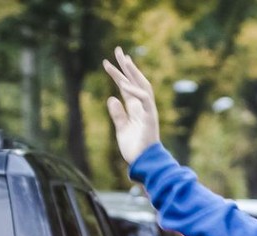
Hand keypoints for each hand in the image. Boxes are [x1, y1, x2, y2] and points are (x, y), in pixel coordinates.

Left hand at [103, 47, 160, 166]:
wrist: (144, 163)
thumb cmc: (134, 149)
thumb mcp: (121, 129)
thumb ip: (117, 114)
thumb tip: (111, 98)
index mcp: (135, 109)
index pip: (126, 87)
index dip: (117, 74)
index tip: (107, 62)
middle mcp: (142, 107)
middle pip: (135, 81)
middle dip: (127, 66)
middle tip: (118, 50)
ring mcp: (147, 111)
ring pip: (142, 86)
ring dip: (133, 73)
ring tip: (124, 60)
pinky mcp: (150, 117)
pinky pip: (144, 100)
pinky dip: (135, 91)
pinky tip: (124, 84)